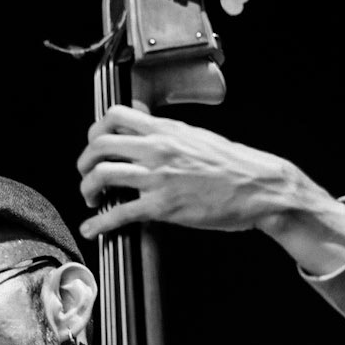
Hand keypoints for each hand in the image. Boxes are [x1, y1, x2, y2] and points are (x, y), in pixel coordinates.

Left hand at [77, 105, 298, 241]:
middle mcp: (157, 148)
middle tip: (87, 174)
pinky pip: (118, 213)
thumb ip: (169, 134)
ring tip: (90, 198)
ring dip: (86, 188)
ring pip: (101, 175)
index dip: (96, 130)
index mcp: (166, 130)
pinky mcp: (162, 206)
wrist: (260, 187)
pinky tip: (92, 229)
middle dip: (85, 162)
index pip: (114, 115)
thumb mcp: (198, 137)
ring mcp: (158, 177)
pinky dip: (98, 223)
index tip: (95, 144)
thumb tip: (148, 131)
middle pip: (99, 144)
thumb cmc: (235, 165)